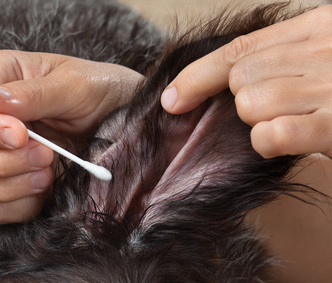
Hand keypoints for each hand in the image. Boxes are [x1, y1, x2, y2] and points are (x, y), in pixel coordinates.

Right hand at [0, 50, 142, 223]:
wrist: (130, 124)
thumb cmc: (104, 91)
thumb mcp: (76, 85)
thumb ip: (32, 93)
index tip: (21, 134)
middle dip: (0, 160)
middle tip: (46, 155)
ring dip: (5, 184)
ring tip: (48, 172)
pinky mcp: (13, 185)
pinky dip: (16, 204)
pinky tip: (46, 189)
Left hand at [161, 5, 331, 158]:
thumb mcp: (322, 54)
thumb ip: (281, 55)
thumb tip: (228, 77)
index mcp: (315, 26)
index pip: (238, 49)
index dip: (197, 76)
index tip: (172, 99)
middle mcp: (321, 49)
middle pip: (239, 77)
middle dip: (242, 103)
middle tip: (274, 113)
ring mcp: (330, 86)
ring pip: (250, 103)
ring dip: (258, 123)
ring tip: (289, 123)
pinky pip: (273, 133)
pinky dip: (267, 142)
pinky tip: (282, 143)